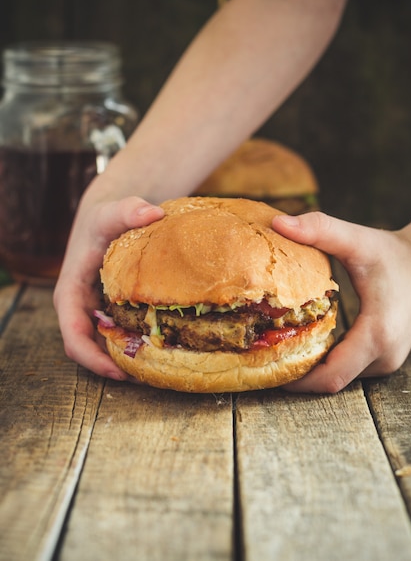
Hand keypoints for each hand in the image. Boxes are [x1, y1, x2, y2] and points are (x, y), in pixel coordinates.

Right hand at [53, 196, 163, 379]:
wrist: (107, 218)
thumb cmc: (103, 218)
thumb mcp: (111, 211)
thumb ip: (128, 210)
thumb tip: (154, 213)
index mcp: (70, 293)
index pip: (73, 335)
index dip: (92, 358)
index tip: (117, 371)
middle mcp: (81, 308)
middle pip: (90, 348)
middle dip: (114, 365)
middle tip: (148, 376)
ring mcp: (96, 311)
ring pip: (106, 345)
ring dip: (128, 358)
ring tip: (160, 368)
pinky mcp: (112, 310)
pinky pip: (122, 333)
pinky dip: (137, 342)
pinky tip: (164, 346)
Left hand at [272, 212, 410, 392]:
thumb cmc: (395, 253)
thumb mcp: (357, 240)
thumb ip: (320, 230)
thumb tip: (278, 222)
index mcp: (377, 335)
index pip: (330, 377)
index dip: (295, 380)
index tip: (263, 368)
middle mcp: (385, 356)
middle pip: (332, 382)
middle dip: (296, 374)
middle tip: (261, 359)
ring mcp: (388, 360)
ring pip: (341, 377)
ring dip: (310, 369)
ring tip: (276, 351)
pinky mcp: (385, 355)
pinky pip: (350, 368)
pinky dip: (325, 361)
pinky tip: (303, 344)